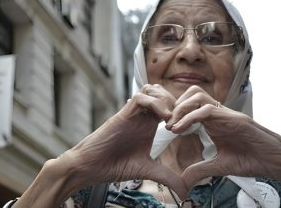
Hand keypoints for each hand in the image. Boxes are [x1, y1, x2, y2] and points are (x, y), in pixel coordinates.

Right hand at [62, 84, 187, 196]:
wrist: (91, 167)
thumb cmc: (115, 165)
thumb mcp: (148, 170)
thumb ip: (167, 177)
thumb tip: (186, 191)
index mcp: (149, 124)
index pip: (168, 105)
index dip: (181, 111)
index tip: (189, 126)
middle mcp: (142, 116)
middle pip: (162, 92)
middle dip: (176, 102)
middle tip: (181, 119)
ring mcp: (133, 113)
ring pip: (151, 90)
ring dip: (166, 100)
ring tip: (171, 118)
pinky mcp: (123, 114)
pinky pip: (140, 98)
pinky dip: (155, 103)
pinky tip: (163, 118)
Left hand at [165, 86, 280, 188]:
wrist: (278, 162)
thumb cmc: (253, 160)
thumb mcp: (220, 166)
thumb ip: (201, 169)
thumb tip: (182, 180)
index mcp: (215, 121)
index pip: (191, 105)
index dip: (176, 112)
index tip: (166, 127)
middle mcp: (220, 113)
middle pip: (192, 93)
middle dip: (176, 106)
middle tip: (167, 124)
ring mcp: (228, 114)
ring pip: (198, 96)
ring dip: (181, 109)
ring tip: (172, 126)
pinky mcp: (236, 119)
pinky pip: (208, 110)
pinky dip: (190, 117)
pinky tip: (180, 129)